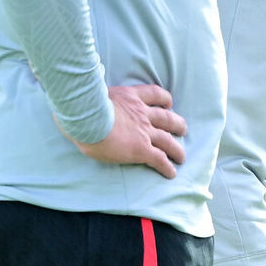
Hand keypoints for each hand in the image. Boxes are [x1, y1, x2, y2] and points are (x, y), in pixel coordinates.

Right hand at [67, 84, 187, 176]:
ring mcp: (144, 131)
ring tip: (181, 156)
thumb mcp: (93, 93)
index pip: (154, 94)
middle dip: (176, 124)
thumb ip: (96, 95)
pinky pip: (159, 158)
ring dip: (176, 148)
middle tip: (182, 129)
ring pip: (167, 140)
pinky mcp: (141, 149)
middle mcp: (142, 113)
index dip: (164, 99)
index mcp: (131, 97)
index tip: (168, 104)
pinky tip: (171, 172)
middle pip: (166, 117)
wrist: (88, 117)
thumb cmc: (83, 105)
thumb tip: (84, 94)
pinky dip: (167, 166)